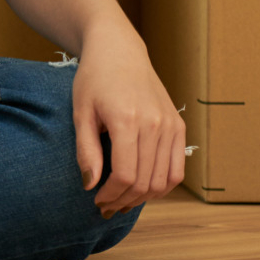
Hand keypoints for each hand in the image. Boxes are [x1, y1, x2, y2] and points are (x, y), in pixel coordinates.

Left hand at [71, 18, 186, 216]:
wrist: (119, 52)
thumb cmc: (93, 80)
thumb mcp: (81, 112)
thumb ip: (86, 150)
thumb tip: (90, 185)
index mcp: (126, 120)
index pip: (125, 174)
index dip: (110, 195)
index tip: (96, 201)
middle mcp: (154, 125)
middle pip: (145, 181)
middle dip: (124, 200)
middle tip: (106, 207)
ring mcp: (171, 126)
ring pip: (164, 180)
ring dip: (143, 197)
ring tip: (122, 201)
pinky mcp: (179, 127)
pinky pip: (177, 168)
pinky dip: (162, 185)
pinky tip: (142, 189)